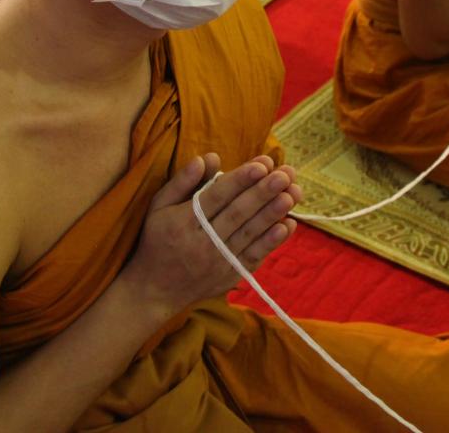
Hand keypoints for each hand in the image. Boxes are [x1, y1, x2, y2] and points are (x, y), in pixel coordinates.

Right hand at [121, 154, 299, 317]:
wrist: (155, 290)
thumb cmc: (157, 241)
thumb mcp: (158, 207)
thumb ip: (182, 182)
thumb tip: (207, 158)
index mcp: (183, 222)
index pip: (216, 197)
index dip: (240, 180)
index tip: (262, 163)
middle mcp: (202, 242)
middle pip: (237, 213)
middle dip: (264, 192)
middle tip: (286, 174)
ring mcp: (218, 261)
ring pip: (250, 233)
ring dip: (273, 213)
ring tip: (293, 193)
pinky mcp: (230, 275)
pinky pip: (254, 256)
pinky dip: (272, 242)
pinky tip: (288, 225)